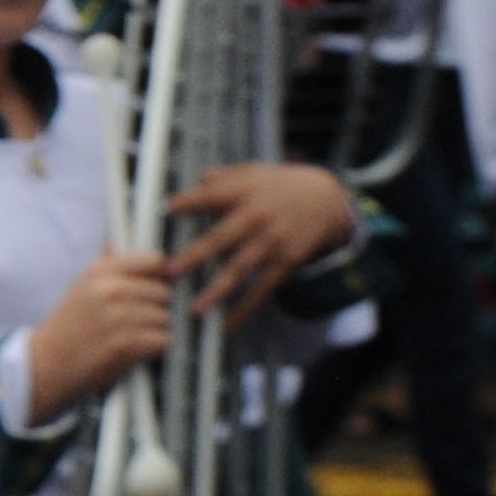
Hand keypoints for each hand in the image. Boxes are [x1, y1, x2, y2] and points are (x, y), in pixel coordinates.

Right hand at [19, 251, 175, 427]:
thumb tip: (144, 250)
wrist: (44, 365)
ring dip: (154, 331)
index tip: (150, 291)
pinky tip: (133, 351)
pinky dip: (153, 349)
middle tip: (134, 322)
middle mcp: (109, 289)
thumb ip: (112, 265)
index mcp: (99, 270)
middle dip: (155, 308)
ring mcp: (117, 316)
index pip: (154, 261)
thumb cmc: (68, 327)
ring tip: (131, 338)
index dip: (158, 277)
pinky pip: (162, 340)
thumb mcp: (82, 286)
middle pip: (163, 292)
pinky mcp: (125, 344)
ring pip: (165, 317)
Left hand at [161, 160, 358, 323]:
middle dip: (196, 255)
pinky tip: (227, 324)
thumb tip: (200, 178)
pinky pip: (263, 288)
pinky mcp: (286, 261)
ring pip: (240, 268)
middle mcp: (257, 217)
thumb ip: (226, 176)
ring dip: (217, 290)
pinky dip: (245, 307)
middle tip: (170, 271)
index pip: (212, 196)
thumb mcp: (255, 171)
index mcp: (245, 191)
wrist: (328, 200)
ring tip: (196, 309)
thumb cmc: (281, 185)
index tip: (166, 209)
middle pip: (222, 237)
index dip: (189, 201)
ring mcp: (272, 241)